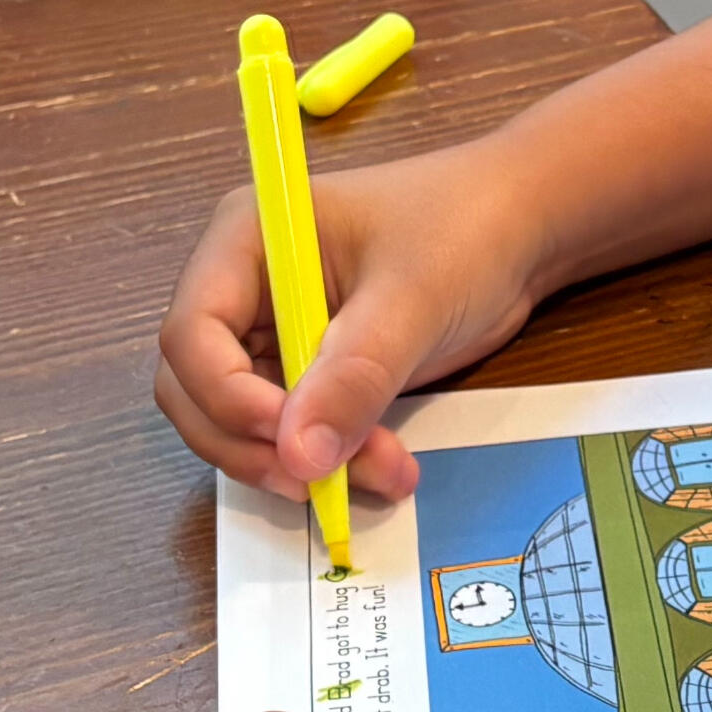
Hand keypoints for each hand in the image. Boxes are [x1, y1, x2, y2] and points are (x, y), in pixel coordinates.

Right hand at [155, 140, 547, 504]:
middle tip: (321, 481)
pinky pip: (288, 433)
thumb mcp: (411, 299)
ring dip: (294, 464)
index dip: (226, 396)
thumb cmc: (463, 230)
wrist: (519, 232)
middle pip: (196, 389)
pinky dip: (325, 463)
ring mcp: (270, 333)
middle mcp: (241, 289)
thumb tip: (298, 455)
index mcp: (245, 241)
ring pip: (238, 423)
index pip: (192, 334)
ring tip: (381, 474)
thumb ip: (353, 376)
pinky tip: (383, 470)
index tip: (291, 440)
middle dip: (253, 444)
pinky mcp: (305, 372)